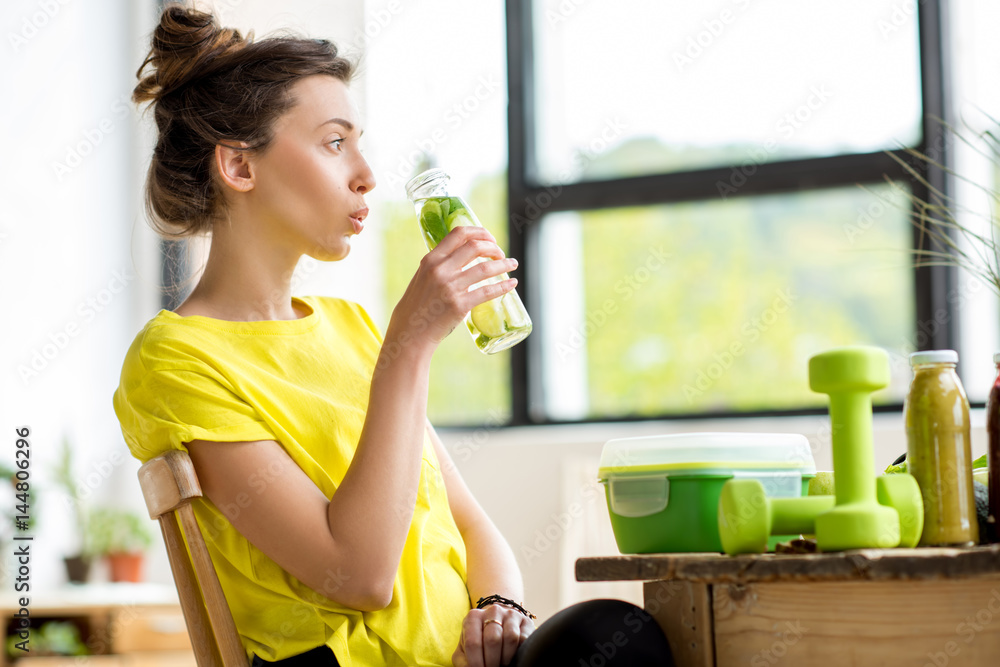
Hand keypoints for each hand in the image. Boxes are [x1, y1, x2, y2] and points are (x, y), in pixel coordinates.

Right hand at [389, 225, 517, 352]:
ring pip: (485, 268)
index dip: (479, 232)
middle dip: (494, 247)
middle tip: (501, 254)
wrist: (410, 332)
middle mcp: (440, 270)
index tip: (490, 238)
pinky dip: (503, 286)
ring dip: (504, 264)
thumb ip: (440, 264)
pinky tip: (512, 284)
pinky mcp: (459, 305)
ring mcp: (450, 287)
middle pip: (475, 247)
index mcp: (431, 259)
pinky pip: (487, 291)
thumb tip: (464, 254)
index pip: (459, 234)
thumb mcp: (423, 276)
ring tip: (513, 264)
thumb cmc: (418, 305)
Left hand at [452, 605, 533, 666]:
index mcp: (474, 617)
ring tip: (502, 664)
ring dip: (506, 657)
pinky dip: (519, 651)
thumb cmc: (479, 639)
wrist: (498, 622)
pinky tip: (513, 656)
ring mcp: (511, 614)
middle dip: (492, 662)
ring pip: (510, 637)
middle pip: (492, 640)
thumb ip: (463, 659)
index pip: (473, 642)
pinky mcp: (525, 621)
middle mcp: (493, 611)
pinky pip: (524, 638)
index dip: (476, 662)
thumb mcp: (466, 648)